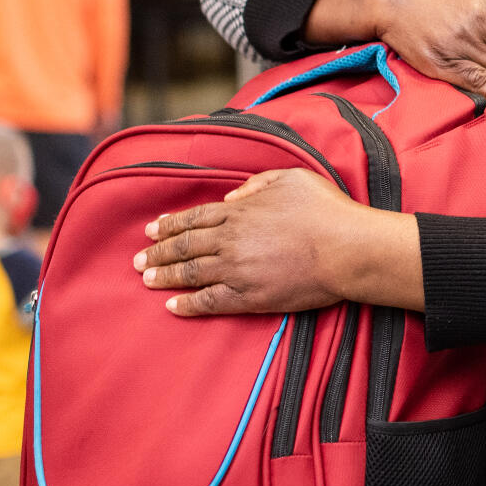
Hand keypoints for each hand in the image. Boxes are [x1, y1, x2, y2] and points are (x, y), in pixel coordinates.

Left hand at [133, 169, 413, 316]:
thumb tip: (233, 197)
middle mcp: (232, 240)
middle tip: (138, 260)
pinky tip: (173, 306)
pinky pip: (210, 302)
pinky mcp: (249, 297)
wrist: (346, 248)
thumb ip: (258, 184)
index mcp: (241, 211)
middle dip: (159, 252)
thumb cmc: (326, 210)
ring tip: (146, 279)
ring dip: (166, 276)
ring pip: (191, 273)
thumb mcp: (292, 178)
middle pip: (186, 246)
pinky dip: (188, 304)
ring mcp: (237, 270)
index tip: (151, 230)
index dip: (170, 225)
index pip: (195, 217)